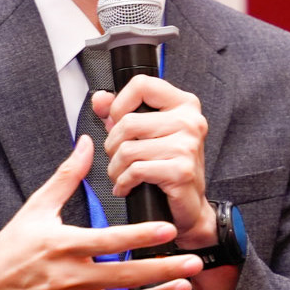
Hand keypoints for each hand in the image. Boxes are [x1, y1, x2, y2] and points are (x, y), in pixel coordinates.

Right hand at [0, 136, 202, 289]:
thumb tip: (87, 143)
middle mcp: (72, 279)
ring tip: (185, 285)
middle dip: (165, 269)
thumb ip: (66, 176)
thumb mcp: (35, 209)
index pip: (110, 241)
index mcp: (63, 246)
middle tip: (194, 260)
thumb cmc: (9, 251)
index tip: (169, 228)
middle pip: (128, 275)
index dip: (143, 235)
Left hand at [92, 76, 211, 248]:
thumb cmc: (166, 167)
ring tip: (122, 175)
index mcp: (183, 104)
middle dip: (112, 145)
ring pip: (128, 149)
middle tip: (119, 158)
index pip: (141, 84)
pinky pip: (136, 170)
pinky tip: (128, 186)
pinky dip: (124, 182)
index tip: (117, 121)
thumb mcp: (144, 133)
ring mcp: (188, 145)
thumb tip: (100, 99)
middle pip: (127, 122)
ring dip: (115, 168)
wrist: (188, 205)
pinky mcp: (181, 170)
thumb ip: (119, 112)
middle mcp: (190, 120)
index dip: (120, 104)